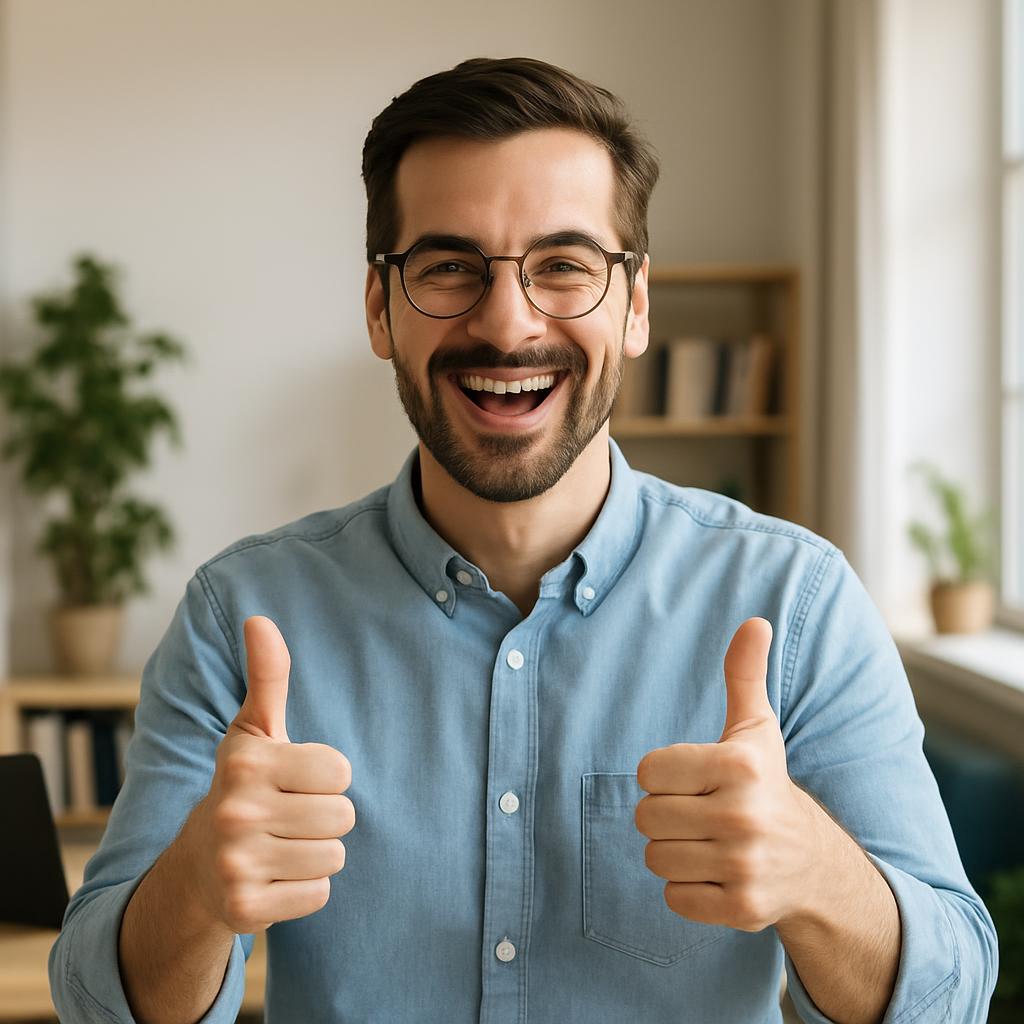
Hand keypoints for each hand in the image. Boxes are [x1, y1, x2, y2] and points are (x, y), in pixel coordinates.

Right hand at [186, 615, 354, 934]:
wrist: (197, 866)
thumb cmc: (245, 784)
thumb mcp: (254, 730)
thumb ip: (267, 676)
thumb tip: (259, 619)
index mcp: (246, 761)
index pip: (341, 771)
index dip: (327, 778)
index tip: (295, 781)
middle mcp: (235, 811)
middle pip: (343, 816)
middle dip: (325, 817)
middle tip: (288, 817)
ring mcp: (236, 863)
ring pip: (334, 857)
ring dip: (317, 853)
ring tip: (281, 845)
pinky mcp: (244, 910)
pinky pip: (320, 895)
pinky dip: (305, 889)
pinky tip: (274, 877)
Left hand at [634, 617, 821, 932]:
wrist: (815, 863)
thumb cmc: (766, 782)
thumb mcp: (756, 728)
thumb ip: (745, 674)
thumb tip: (754, 621)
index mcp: (740, 765)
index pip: (646, 772)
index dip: (663, 775)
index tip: (695, 779)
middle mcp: (744, 815)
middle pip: (646, 816)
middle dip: (666, 814)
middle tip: (701, 813)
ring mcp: (745, 865)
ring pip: (656, 858)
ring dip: (674, 852)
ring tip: (709, 842)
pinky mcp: (742, 908)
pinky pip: (673, 897)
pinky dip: (687, 889)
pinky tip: (718, 873)